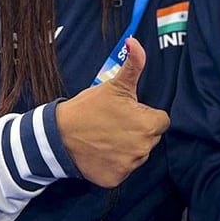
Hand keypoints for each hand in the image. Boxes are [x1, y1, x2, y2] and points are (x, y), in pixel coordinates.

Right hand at [55, 38, 169, 187]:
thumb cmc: (88, 108)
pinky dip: (114, 163)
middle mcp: (143, 149)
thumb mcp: (114, 85)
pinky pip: (123, 170)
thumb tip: (136, 41)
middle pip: (151, 138)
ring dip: (128, 148)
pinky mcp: (116, 179)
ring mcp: (129, 166)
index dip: (145, 115)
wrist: (58, 135)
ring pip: (138, 155)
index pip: (161, 121)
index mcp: (148, 125)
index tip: (128, 112)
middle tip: (115, 123)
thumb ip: (134, 64)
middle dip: (138, 131)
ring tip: (107, 137)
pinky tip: (101, 151)